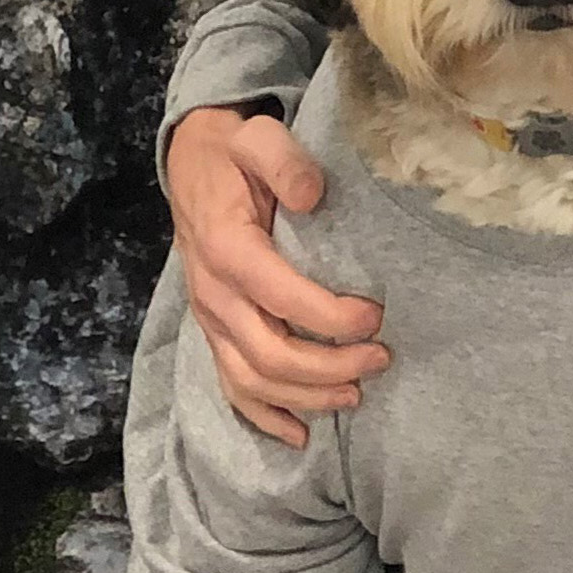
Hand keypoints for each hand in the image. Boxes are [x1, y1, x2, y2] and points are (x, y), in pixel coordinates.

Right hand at [168, 105, 388, 447]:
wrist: (191, 162)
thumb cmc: (233, 151)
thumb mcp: (257, 137)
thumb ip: (284, 160)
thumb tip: (313, 195)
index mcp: (227, 248)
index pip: (281, 297)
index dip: (330, 316)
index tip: (376, 316)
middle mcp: (214, 293)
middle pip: (268, 353)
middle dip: (328, 366)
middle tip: (381, 359)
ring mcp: (211, 319)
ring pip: (251, 380)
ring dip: (305, 396)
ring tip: (356, 395)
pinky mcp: (215, 332)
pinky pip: (231, 387)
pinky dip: (264, 417)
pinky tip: (301, 435)